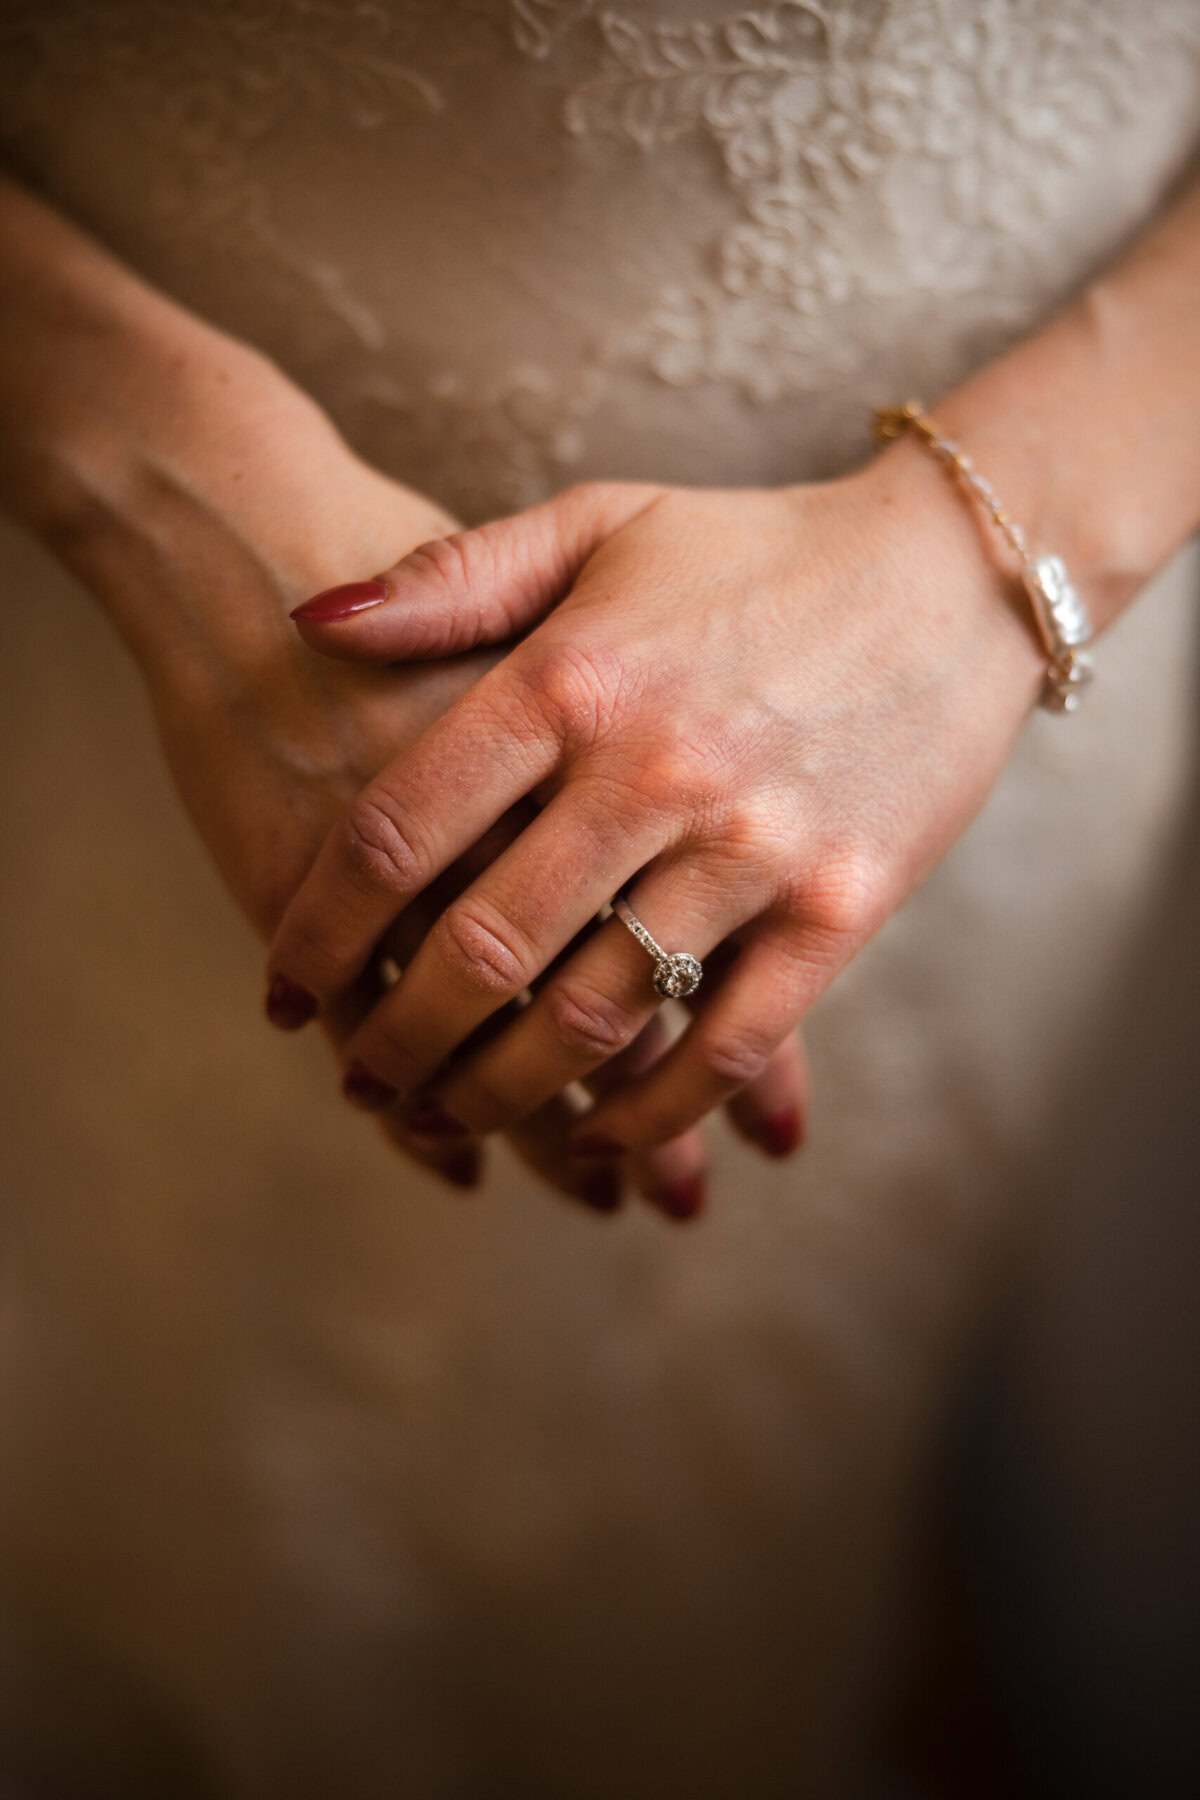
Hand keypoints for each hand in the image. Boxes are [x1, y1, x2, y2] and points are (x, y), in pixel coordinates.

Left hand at [267, 454, 1045, 1164]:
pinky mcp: (841, 907)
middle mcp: (653, 768)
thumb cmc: (754, 553)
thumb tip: (307, 618)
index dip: (322, 927)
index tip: (284, 988)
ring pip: (596, 1014)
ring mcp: (754, 845)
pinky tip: (601, 1144)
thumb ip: (452, 578)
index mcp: (570, 677)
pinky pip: (728, 1043)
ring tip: (447, 1119)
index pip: (402, 830)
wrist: (953, 572)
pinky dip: (655, 1115)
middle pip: (482, 948)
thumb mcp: (598, 526)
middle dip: (397, 1040)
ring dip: (503, 1092)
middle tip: (359, 1081)